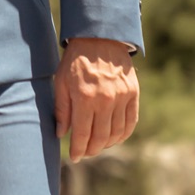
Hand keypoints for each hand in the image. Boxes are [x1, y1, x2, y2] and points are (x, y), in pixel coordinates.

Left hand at [55, 37, 139, 161]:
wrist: (100, 37)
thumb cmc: (75, 60)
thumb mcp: (61, 82)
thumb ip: (61, 109)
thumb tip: (60, 134)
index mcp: (84, 98)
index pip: (82, 135)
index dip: (77, 150)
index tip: (74, 157)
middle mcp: (105, 100)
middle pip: (100, 138)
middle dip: (91, 150)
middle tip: (85, 153)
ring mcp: (121, 97)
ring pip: (116, 133)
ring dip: (107, 144)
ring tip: (97, 146)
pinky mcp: (133, 94)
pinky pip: (130, 122)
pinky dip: (123, 134)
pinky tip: (114, 138)